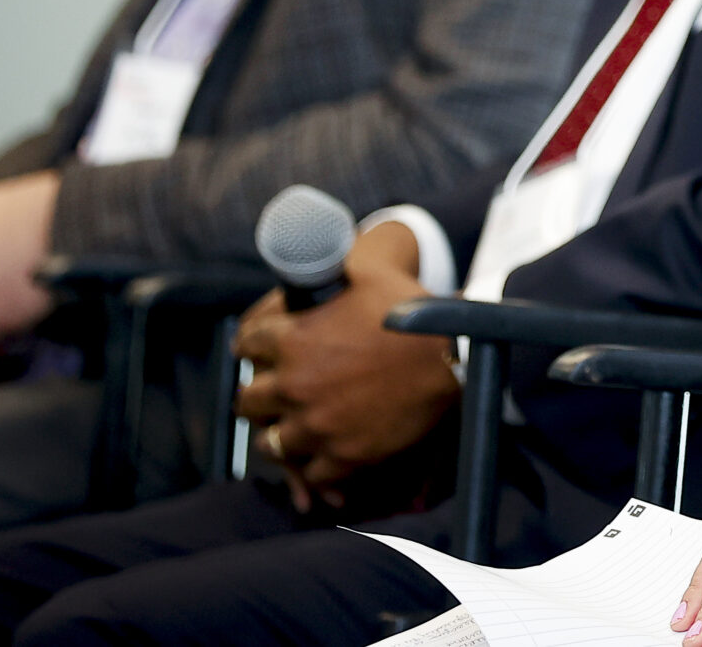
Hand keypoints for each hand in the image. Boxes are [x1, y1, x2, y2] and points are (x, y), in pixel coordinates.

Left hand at [234, 221, 456, 511]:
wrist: (456, 358)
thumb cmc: (410, 309)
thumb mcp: (363, 271)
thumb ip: (324, 259)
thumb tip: (299, 229)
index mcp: (293, 339)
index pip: (245, 344)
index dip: (252, 345)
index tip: (257, 350)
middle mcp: (295, 385)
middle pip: (247, 401)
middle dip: (258, 396)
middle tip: (271, 393)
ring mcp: (316, 426)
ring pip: (271, 443)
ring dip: (279, 434)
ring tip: (291, 428)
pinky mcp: (342, 457)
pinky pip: (310, 471)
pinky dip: (314, 465)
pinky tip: (323, 452)